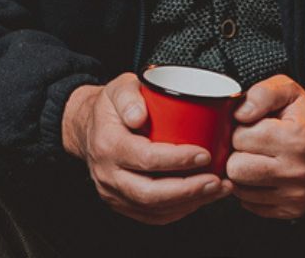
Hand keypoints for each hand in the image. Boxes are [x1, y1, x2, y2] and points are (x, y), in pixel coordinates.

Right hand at [61, 73, 234, 224]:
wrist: (88, 128)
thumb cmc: (111, 107)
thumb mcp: (119, 88)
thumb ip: (129, 96)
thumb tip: (139, 116)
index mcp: (109, 145)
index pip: (146, 159)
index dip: (178, 160)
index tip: (204, 154)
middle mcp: (108, 174)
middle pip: (150, 193)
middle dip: (188, 190)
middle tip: (216, 181)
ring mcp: (113, 193)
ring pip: (154, 209)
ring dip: (189, 203)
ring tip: (217, 189)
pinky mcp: (122, 204)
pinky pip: (152, 216)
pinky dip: (179, 210)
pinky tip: (200, 199)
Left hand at [227, 75, 304, 218]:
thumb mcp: (288, 90)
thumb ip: (262, 94)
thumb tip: (240, 114)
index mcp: (296, 138)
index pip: (239, 139)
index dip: (240, 129)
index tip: (253, 127)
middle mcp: (298, 169)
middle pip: (236, 169)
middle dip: (237, 154)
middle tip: (252, 146)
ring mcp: (297, 193)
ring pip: (240, 190)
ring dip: (243, 173)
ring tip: (258, 159)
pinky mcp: (293, 209)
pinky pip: (250, 205)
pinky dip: (251, 190)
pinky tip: (264, 174)